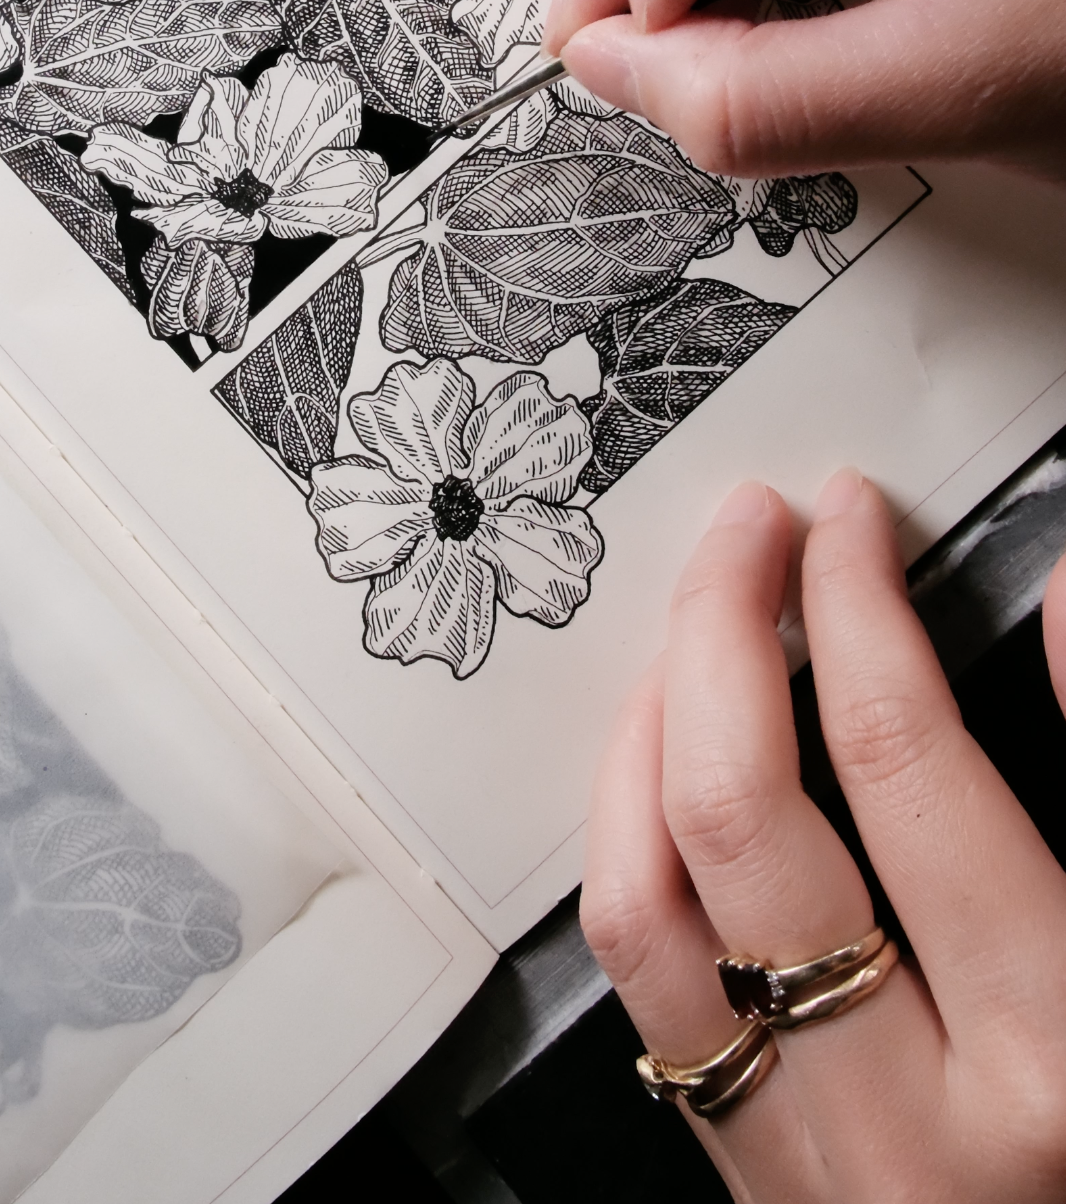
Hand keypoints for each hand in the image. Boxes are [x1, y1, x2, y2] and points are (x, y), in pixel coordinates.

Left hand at [580, 474, 1065, 1202]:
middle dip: (726, 629)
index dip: (860, 606)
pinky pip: (643, 991)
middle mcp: (908, 1120)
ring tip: (689, 631)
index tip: (848, 522)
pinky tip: (665, 772)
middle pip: (740, 816)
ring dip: (646, 730)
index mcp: (1054, 1057)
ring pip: (648, 906)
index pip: (905, 765)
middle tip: (750, 531)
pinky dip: (635, 845)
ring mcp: (810, 1162)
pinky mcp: (757, 1179)